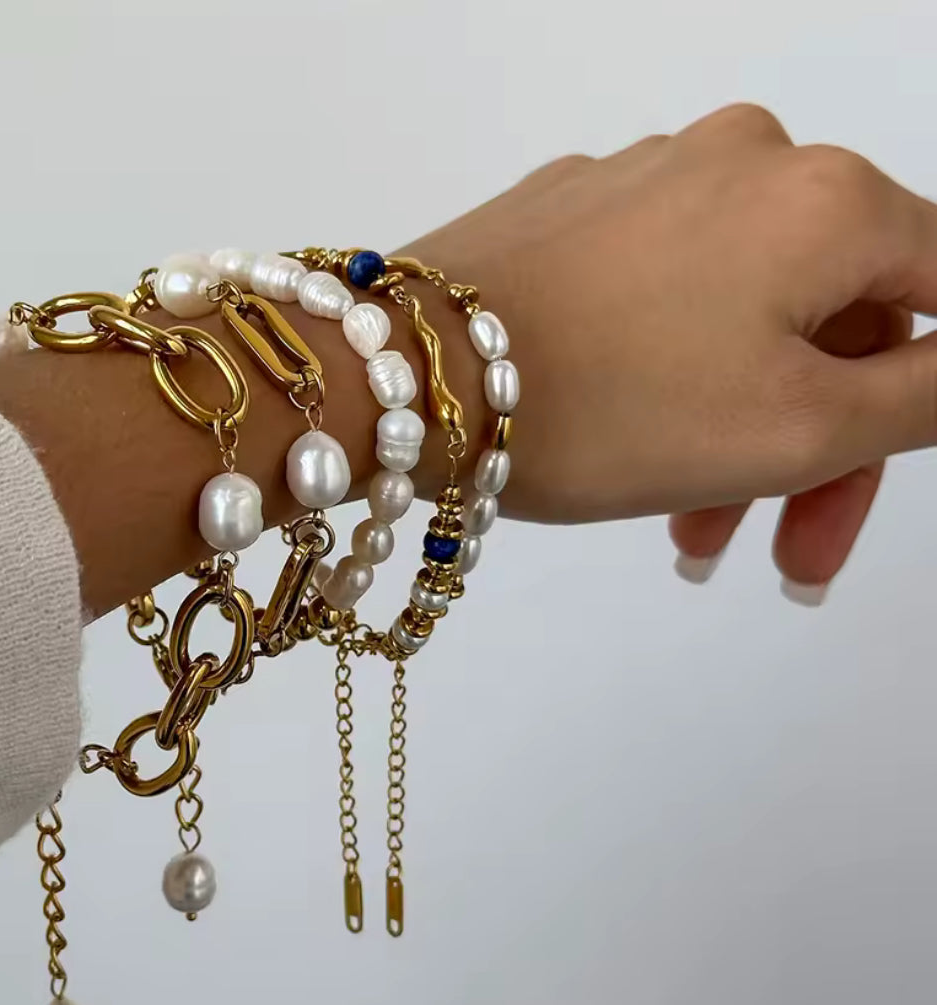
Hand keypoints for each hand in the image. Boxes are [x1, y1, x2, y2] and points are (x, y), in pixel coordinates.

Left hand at [413, 104, 935, 594]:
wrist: (405, 380)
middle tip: (788, 559)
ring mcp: (645, 178)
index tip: (863, 488)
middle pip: (833, 317)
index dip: (926, 405)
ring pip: (741, 317)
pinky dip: (671, 377)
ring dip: (738, 432)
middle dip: (820, 450)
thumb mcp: (800, 426)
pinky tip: (636, 453)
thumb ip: (927, 395)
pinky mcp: (569, 212)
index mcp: (826, 198)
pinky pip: (660, 297)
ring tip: (694, 537)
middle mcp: (744, 159)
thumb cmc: (612, 407)